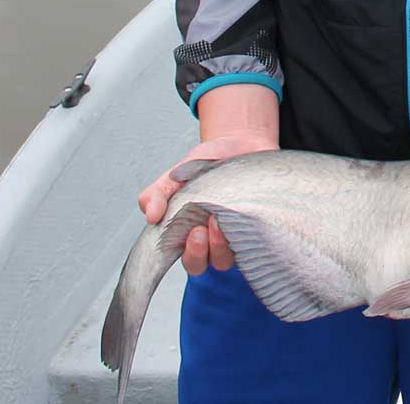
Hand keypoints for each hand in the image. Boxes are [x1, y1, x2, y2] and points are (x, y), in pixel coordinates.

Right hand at [137, 134, 277, 274]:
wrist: (239, 144)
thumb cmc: (205, 165)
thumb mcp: (175, 175)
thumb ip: (157, 193)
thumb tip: (150, 215)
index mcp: (190, 234)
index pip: (188, 259)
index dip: (190, 255)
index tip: (192, 234)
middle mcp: (214, 241)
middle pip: (204, 265)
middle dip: (200, 253)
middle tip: (200, 230)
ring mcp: (237, 234)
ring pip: (228, 258)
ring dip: (222, 245)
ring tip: (221, 219)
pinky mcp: (259, 226)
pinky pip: (255, 243)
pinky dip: (248, 233)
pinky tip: (244, 216)